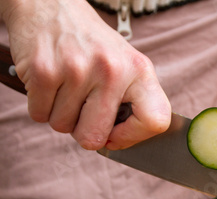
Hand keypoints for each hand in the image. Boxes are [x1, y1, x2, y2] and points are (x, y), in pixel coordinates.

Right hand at [3, 0, 169, 149]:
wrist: (51, 5)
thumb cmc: (93, 44)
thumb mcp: (126, 65)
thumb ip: (132, 103)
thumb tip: (122, 144)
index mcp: (140, 70)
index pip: (156, 120)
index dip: (134, 137)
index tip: (117, 135)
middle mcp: (112, 69)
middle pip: (95, 137)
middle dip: (84, 132)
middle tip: (83, 109)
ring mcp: (78, 69)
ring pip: (63, 127)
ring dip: (61, 115)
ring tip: (67, 87)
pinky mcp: (45, 70)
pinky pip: (39, 115)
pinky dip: (40, 106)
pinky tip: (50, 83)